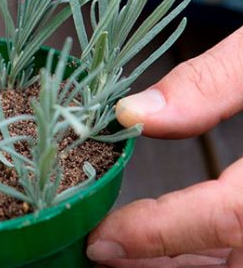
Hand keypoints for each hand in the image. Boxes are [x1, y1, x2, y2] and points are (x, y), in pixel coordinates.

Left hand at [87, 27, 242, 266]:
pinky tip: (179, 248)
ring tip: (129, 254)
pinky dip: (217, 255)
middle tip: (104, 253)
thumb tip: (131, 114)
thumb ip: (208, 83)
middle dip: (165, 261)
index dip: (161, 234)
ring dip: (187, 265)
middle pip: (239, 257)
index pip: (231, 216)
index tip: (102, 240)